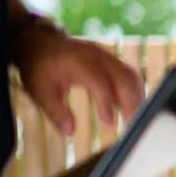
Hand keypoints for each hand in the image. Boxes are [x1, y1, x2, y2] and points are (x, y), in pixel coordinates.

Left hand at [14, 28, 141, 135]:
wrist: (40, 43)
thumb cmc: (39, 68)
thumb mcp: (40, 91)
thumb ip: (55, 112)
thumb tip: (70, 132)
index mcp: (78, 62)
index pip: (100, 83)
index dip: (107, 104)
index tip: (108, 123)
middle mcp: (97, 56)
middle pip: (124, 78)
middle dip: (131, 103)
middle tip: (130, 126)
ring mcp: (107, 56)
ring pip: (131, 76)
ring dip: (136, 98)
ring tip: (133, 120)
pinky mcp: (113, 60)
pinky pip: (130, 76)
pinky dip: (133, 93)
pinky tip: (129, 109)